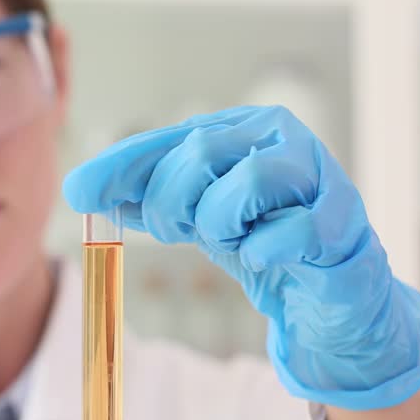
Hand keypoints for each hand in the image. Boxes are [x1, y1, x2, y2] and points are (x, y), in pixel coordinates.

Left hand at [63, 106, 419, 409]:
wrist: (328, 293)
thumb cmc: (261, 239)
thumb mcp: (195, 216)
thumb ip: (147, 197)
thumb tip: (82, 189)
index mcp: (239, 126)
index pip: (169, 138)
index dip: (121, 166)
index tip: (79, 192)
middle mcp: (279, 136)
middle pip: (197, 155)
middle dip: (172, 206)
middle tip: (181, 233)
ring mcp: (316, 172)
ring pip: (241, 186)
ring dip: (221, 227)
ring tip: (236, 242)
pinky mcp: (341, 219)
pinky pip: (283, 234)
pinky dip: (261, 253)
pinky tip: (264, 257)